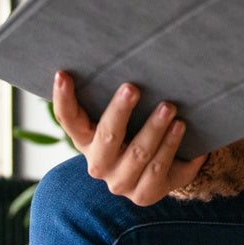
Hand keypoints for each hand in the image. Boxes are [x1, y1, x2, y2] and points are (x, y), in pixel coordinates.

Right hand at [51, 71, 206, 206]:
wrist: (159, 170)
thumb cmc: (137, 130)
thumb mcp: (123, 116)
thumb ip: (119, 96)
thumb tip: (124, 49)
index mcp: (86, 140)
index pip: (68, 119)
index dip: (63, 98)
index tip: (62, 74)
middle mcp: (99, 164)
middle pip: (107, 137)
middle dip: (120, 112)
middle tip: (132, 88)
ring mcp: (121, 182)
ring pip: (139, 154)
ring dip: (154, 129)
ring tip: (169, 108)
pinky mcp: (145, 195)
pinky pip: (159, 171)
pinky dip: (171, 147)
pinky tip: (181, 128)